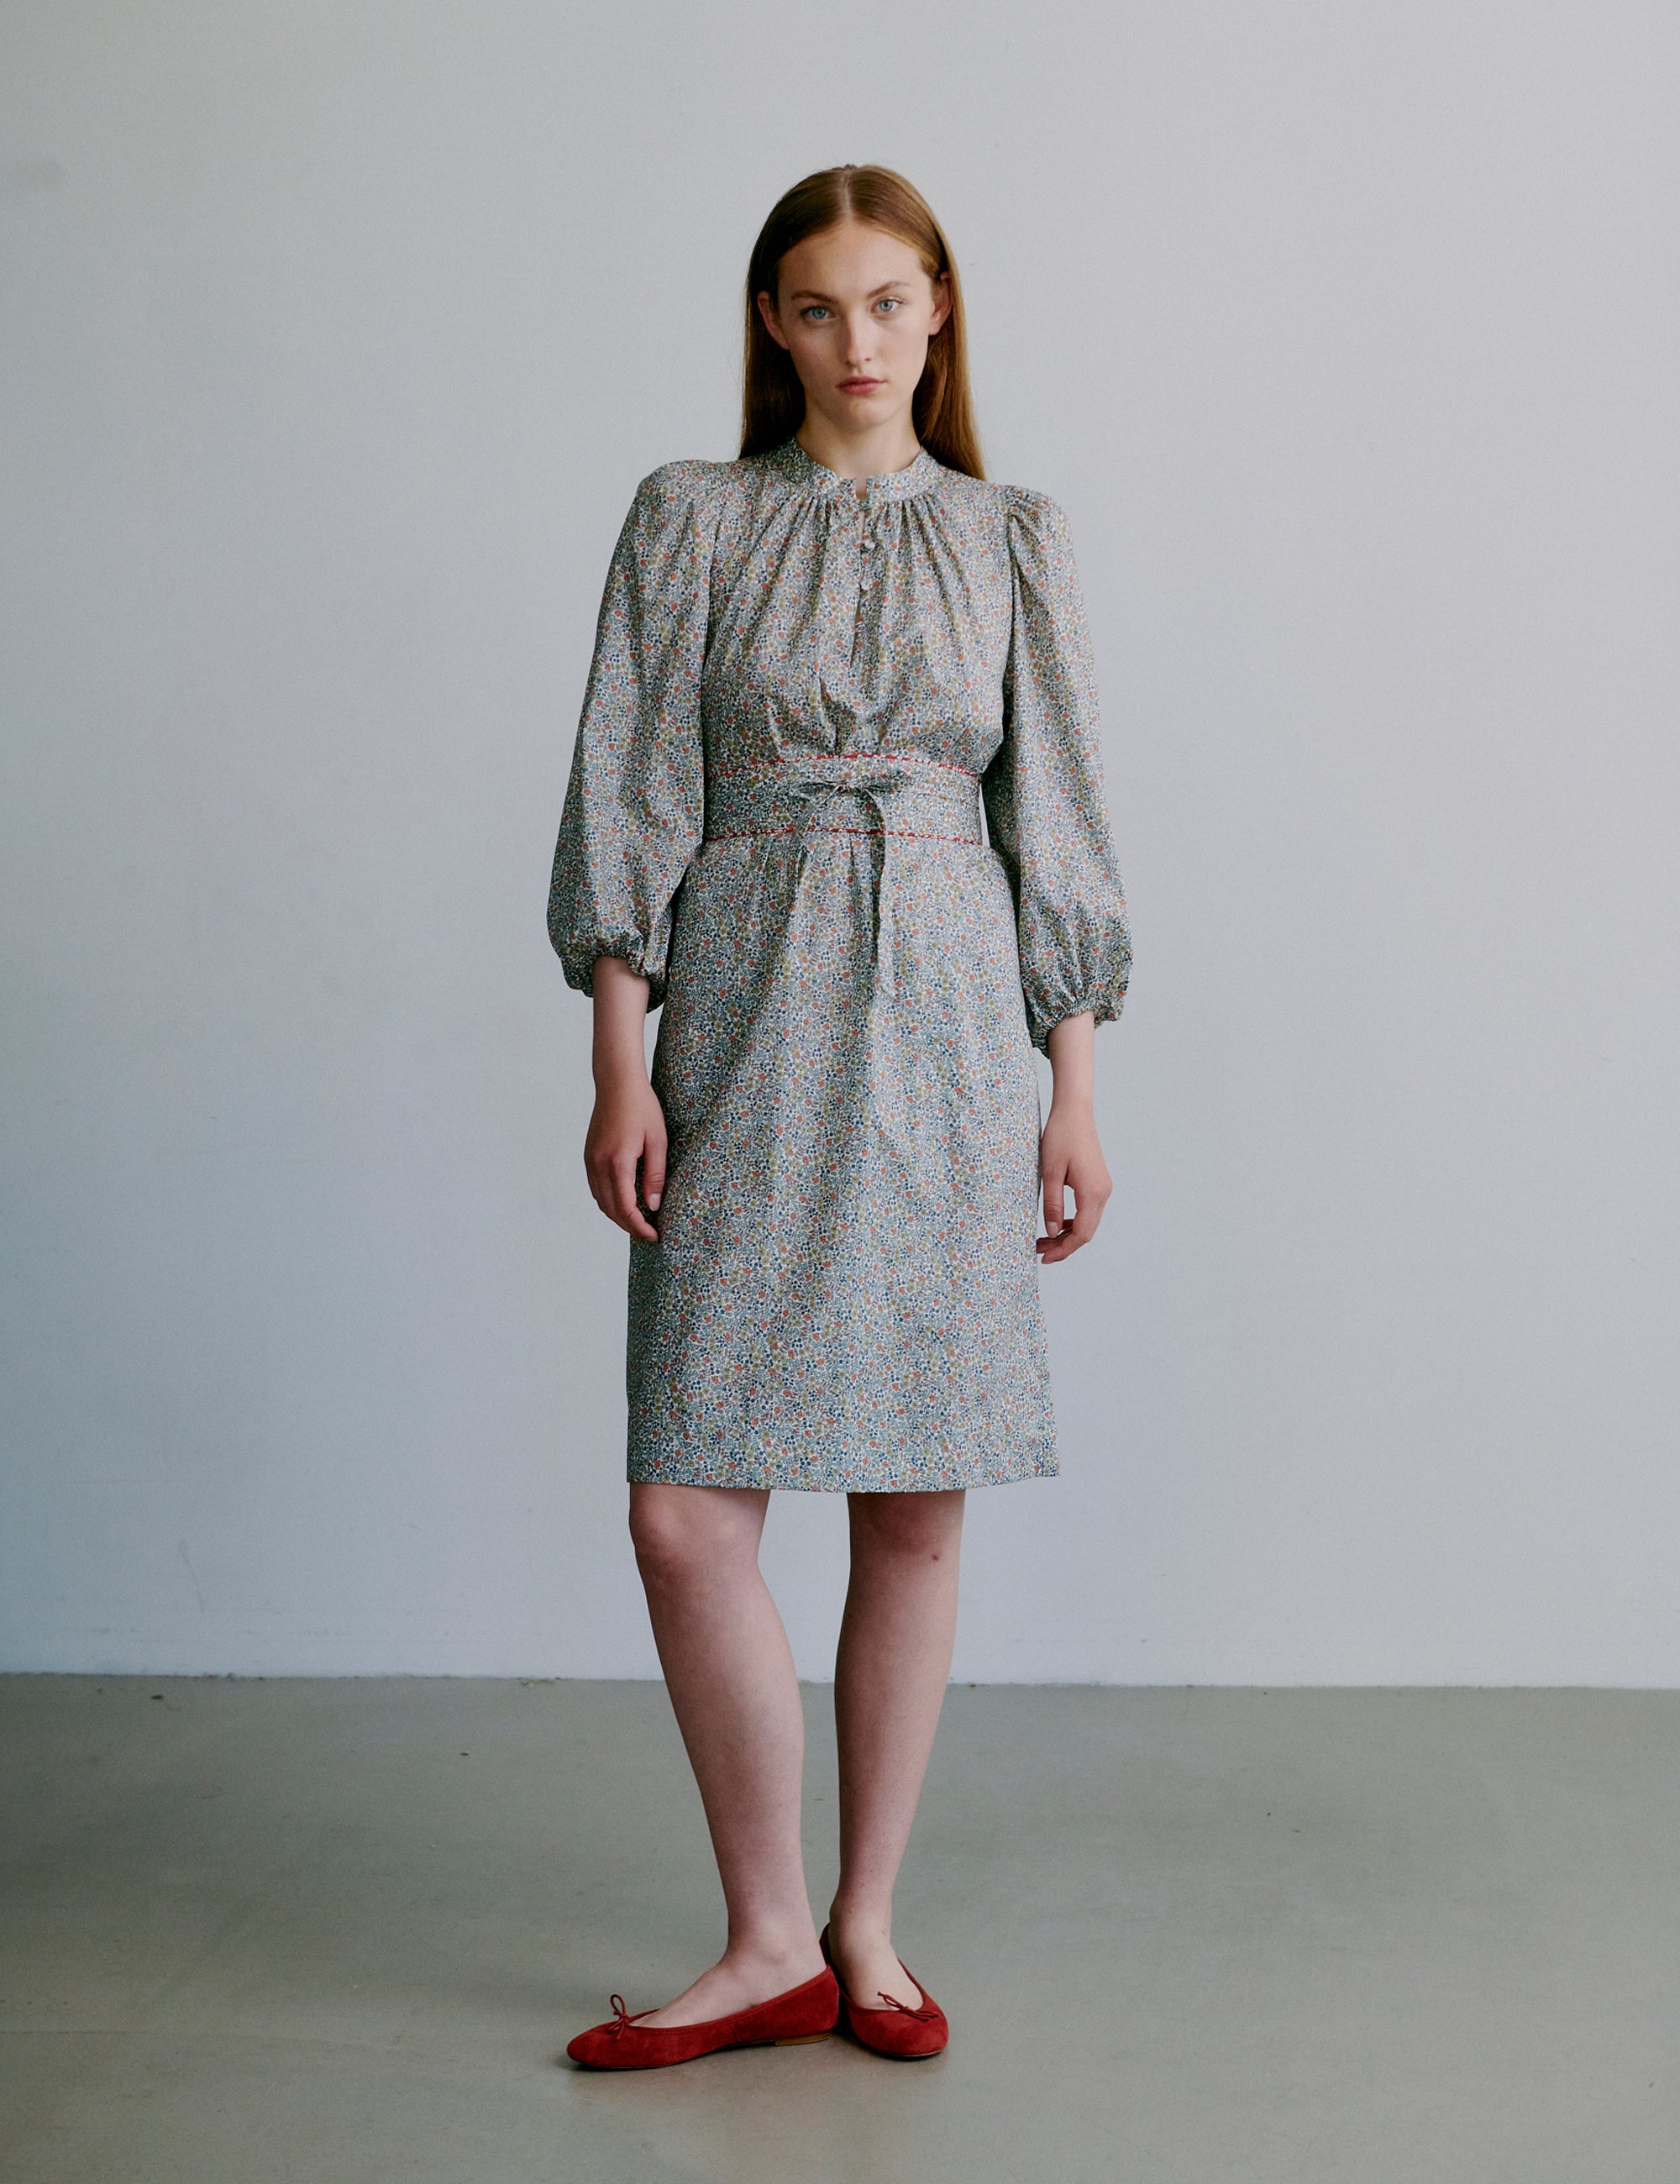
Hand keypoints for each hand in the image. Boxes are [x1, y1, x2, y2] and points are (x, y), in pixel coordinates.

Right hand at [586, 954, 664, 1242]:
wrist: (617, 1083)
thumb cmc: (642, 1108)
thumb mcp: (658, 1141)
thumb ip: (655, 1175)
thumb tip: (653, 1206)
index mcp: (617, 1163)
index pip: (626, 1208)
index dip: (639, 1227)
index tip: (655, 1235)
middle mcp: (599, 1165)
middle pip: (610, 1209)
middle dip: (629, 1226)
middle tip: (649, 1233)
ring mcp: (590, 1160)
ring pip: (600, 1201)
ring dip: (618, 1215)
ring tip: (638, 1221)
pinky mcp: (589, 1155)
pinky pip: (596, 1188)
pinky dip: (608, 1201)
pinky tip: (624, 1201)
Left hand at [1037, 1099, 1110, 1261]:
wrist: (1075, 1112)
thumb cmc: (1061, 1136)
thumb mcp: (1050, 1172)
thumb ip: (1052, 1204)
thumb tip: (1051, 1233)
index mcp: (1092, 1192)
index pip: (1081, 1234)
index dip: (1063, 1250)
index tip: (1044, 1257)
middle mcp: (1103, 1193)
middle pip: (1086, 1232)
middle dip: (1064, 1246)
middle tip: (1039, 1251)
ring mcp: (1103, 1188)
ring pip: (1088, 1223)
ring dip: (1068, 1235)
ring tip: (1044, 1240)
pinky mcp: (1098, 1183)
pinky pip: (1088, 1211)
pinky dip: (1073, 1222)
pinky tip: (1057, 1223)